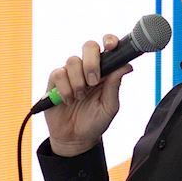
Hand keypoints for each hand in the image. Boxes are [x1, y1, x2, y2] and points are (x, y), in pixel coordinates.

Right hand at [43, 33, 131, 157]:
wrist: (75, 140)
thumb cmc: (95, 122)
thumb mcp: (109, 107)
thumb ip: (115, 85)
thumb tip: (127, 65)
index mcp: (104, 71)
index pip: (106, 47)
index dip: (109, 41)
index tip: (111, 46)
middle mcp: (87, 69)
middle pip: (88, 46)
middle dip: (92, 62)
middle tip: (94, 82)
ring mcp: (70, 74)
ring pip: (72, 61)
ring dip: (78, 82)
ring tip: (80, 98)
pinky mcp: (54, 82)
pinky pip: (58, 74)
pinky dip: (64, 89)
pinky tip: (68, 101)